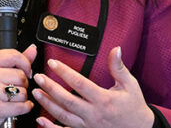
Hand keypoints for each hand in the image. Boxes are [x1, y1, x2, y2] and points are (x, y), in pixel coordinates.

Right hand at [0, 44, 37, 127]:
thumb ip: (13, 60)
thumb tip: (33, 50)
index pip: (14, 56)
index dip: (26, 64)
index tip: (26, 70)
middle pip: (21, 75)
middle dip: (23, 84)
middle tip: (14, 87)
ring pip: (23, 92)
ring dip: (23, 97)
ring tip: (12, 98)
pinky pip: (23, 106)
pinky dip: (25, 107)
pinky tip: (16, 106)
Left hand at [33, 47, 154, 127]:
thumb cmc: (134, 107)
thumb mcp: (130, 85)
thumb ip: (118, 67)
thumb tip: (115, 49)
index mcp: (104, 100)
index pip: (80, 84)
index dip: (64, 72)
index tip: (53, 63)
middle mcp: (94, 114)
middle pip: (68, 101)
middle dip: (51, 88)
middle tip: (38, 77)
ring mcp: (88, 126)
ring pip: (63, 116)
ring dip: (48, 105)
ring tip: (36, 93)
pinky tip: (40, 121)